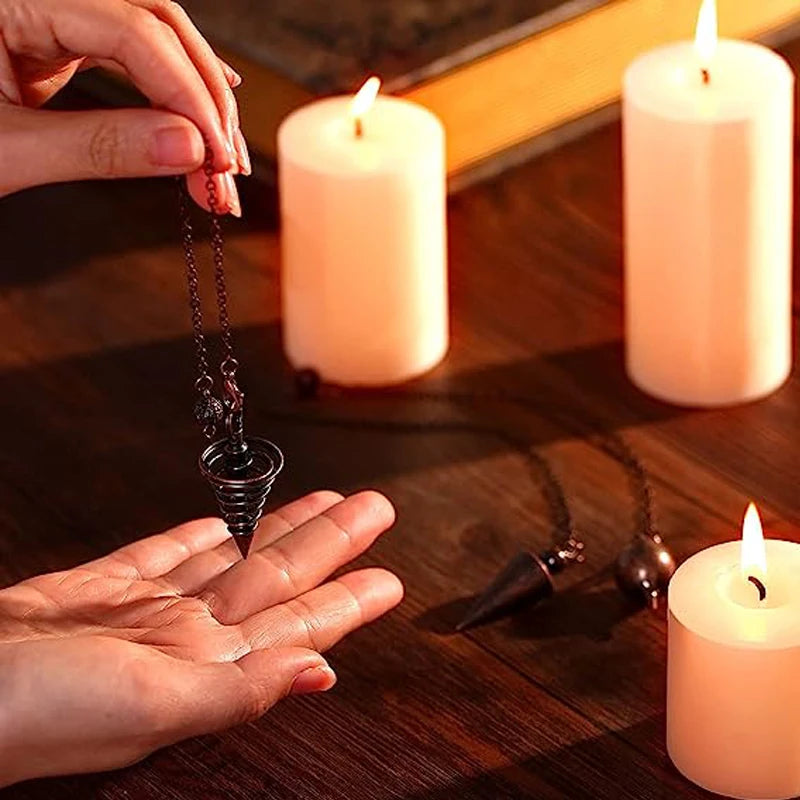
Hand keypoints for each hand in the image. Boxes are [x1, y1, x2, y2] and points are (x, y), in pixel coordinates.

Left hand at [0, 0, 248, 213]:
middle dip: (201, 99)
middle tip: (226, 169)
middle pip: (155, 24)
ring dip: (193, 103)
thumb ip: (100, 147)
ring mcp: (49, 12)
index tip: (216, 156)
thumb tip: (188, 150)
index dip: (187, 95)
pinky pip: (131, 57)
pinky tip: (199, 114)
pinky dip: (169, 94)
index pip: (134, 31)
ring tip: (218, 165)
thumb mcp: (6, 151)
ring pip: (152, 40)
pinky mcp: (54, 41)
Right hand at [0, 491, 401, 785]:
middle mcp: (187, 636)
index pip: (300, 623)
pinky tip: (225, 524)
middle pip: (279, 577)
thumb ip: (241, 691)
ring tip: (323, 504)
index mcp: (207, 664)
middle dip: (331, 542)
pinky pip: (164, 555)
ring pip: (235, 558)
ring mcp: (146, 610)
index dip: (348, 600)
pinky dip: (196, 538)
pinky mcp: (102, 589)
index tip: (390, 578)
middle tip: (376, 509)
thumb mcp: (152, 706)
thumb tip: (322, 674)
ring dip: (280, 530)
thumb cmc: (41, 712)